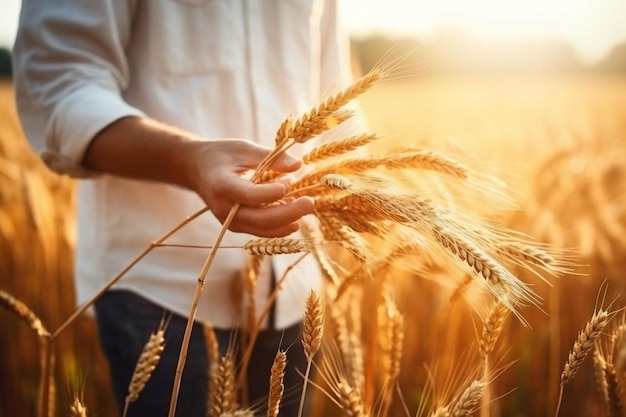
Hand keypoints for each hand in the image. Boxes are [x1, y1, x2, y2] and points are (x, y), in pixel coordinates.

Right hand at [184, 139, 313, 236]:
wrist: (196, 170)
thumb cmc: (221, 155)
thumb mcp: (244, 148)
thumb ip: (270, 157)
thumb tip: (298, 165)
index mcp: (222, 185)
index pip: (250, 196)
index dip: (272, 192)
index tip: (290, 181)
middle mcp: (223, 208)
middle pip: (260, 219)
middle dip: (288, 212)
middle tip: (310, 202)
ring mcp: (229, 221)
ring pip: (262, 229)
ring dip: (287, 221)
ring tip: (305, 207)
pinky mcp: (236, 226)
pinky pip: (260, 231)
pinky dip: (279, 226)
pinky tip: (295, 217)